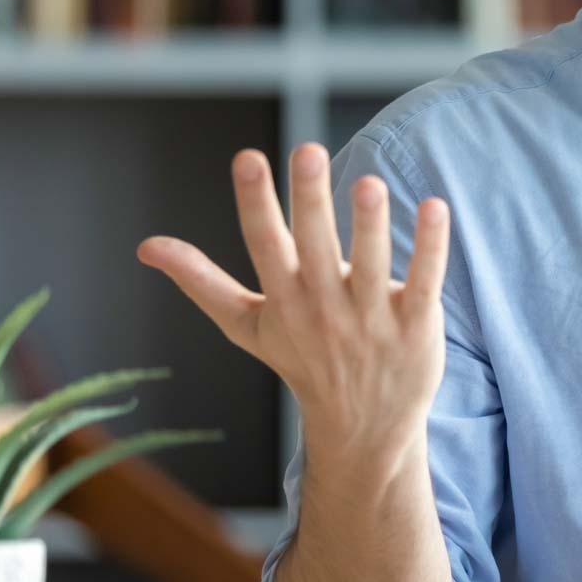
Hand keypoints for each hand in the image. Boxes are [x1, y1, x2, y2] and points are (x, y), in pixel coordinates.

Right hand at [135, 142, 451, 450]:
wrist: (363, 430)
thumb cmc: (303, 361)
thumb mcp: (247, 326)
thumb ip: (202, 282)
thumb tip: (146, 246)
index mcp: (283, 299)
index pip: (264, 244)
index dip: (255, 202)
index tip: (248, 157)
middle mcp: (324, 308)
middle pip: (314, 247)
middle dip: (309, 200)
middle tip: (307, 151)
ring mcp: (371, 320)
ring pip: (369, 265)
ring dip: (369, 224)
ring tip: (369, 183)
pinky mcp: (415, 327)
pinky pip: (423, 283)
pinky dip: (429, 248)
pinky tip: (436, 208)